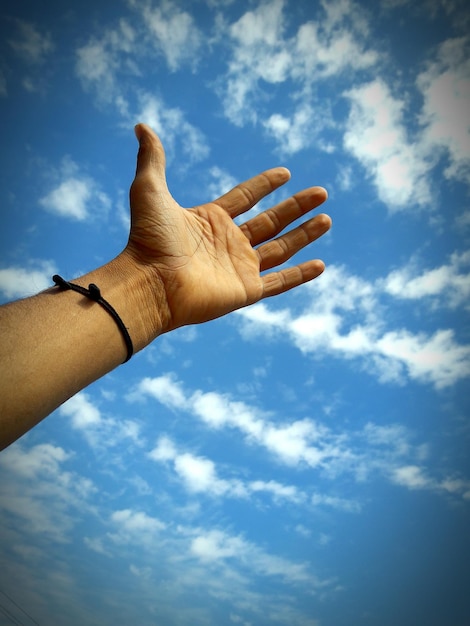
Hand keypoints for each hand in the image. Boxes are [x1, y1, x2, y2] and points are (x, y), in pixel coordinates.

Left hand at [125, 124, 330, 334]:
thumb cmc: (149, 239)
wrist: (150, 283)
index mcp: (211, 220)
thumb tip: (142, 126)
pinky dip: (300, 276)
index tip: (285, 173)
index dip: (265, 185)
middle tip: (321, 192)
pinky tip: (320, 265)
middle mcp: (228, 243)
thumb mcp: (150, 190)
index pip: (246, 197)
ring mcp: (239, 268)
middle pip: (271, 221)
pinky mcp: (246, 291)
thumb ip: (153, 159)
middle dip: (297, 207)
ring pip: (281, 249)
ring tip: (327, 219)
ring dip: (304, 234)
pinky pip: (280, 282)